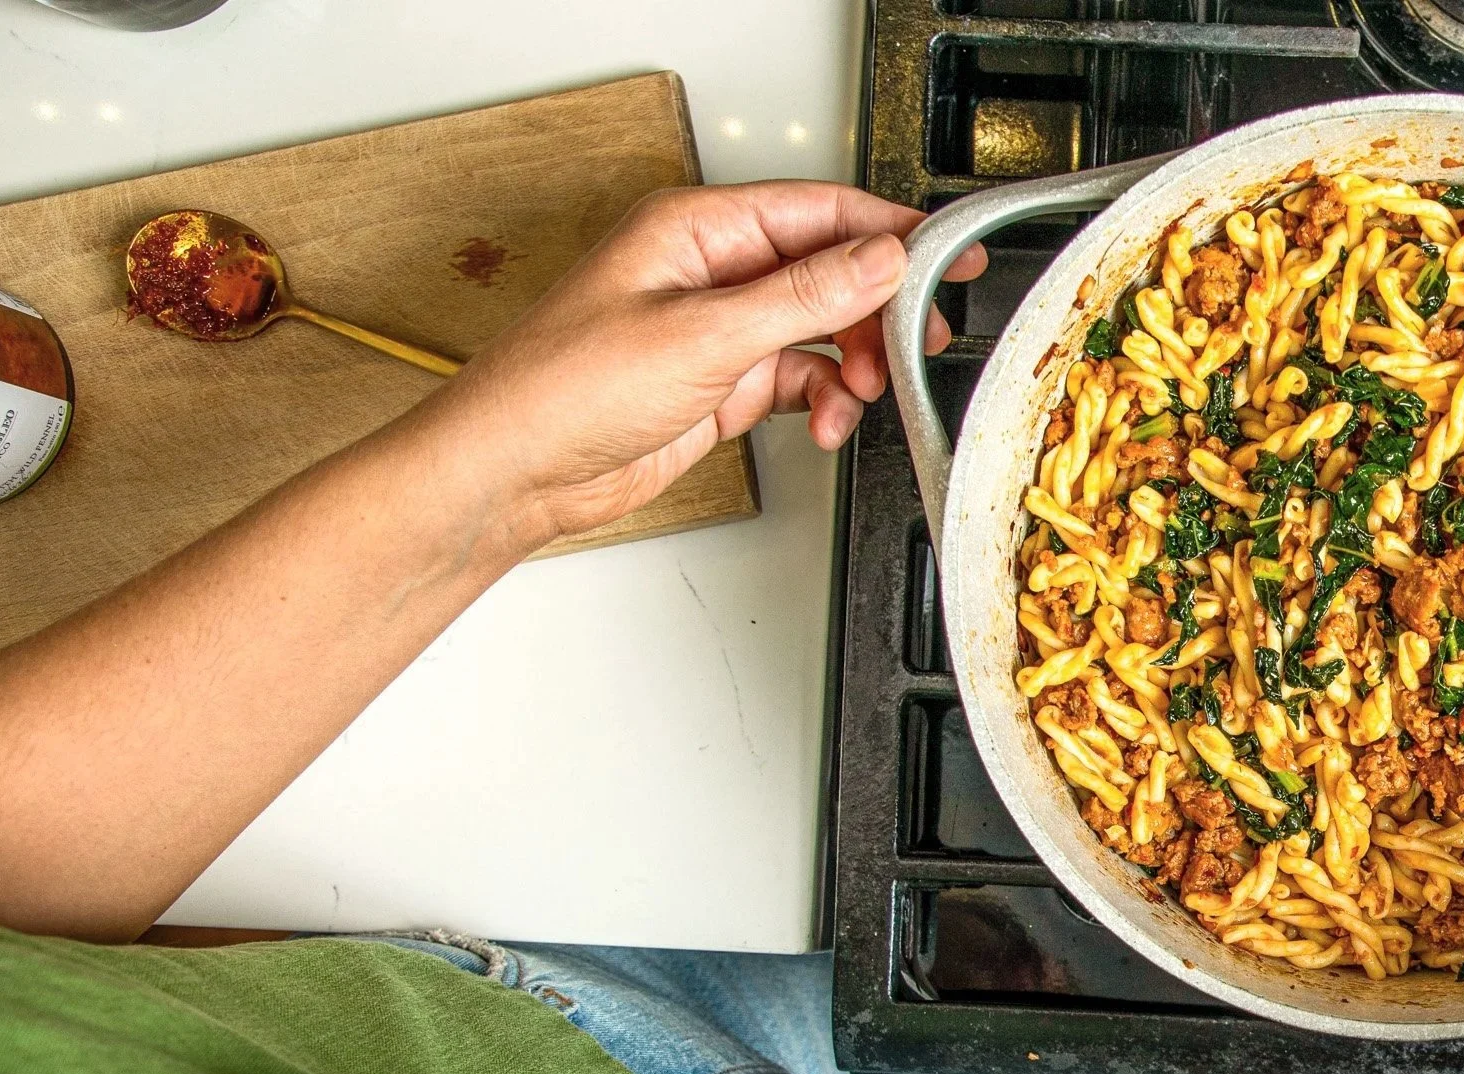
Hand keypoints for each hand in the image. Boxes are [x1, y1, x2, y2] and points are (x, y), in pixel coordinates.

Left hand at [411, 180, 986, 546]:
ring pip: (820, 331)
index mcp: (698, 228)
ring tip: (863, 393)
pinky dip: (822, 402)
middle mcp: (711, 271)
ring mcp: (716, 330)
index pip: (820, 212)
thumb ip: (803, 297)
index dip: (892, 234)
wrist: (513, 472)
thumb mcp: (703, 335)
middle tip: (920, 340)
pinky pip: (797, 380)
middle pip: (828, 272)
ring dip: (852, 365)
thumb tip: (878, 260)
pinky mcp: (717, 385)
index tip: (950, 255)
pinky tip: (823, 423)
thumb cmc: (563, 390)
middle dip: (878, 310)